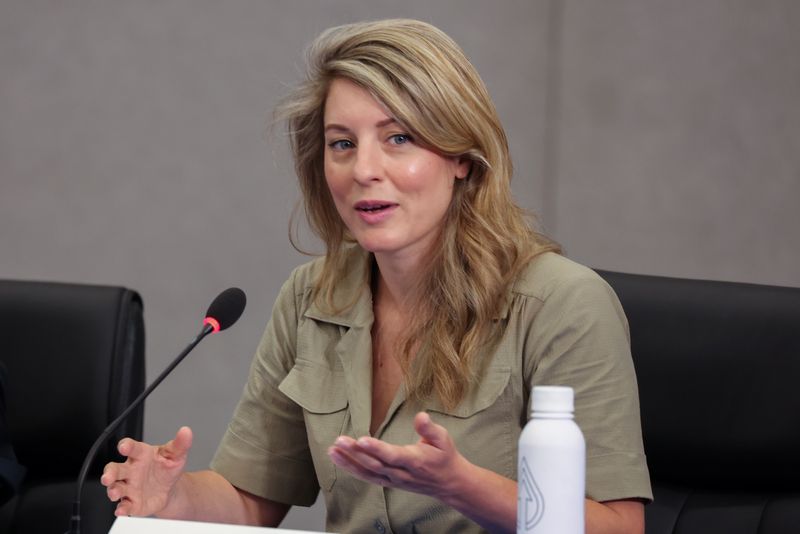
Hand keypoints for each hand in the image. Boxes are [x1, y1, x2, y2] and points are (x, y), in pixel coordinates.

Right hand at [101, 426, 192, 516]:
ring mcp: (129, 487)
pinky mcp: (132, 502)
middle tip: (108, 477)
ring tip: (115, 493)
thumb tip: (186, 431)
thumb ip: (180, 444)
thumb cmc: (166, 468)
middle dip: (110, 473)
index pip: (131, 448)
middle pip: (115, 469)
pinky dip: (122, 508)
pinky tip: (122, 510)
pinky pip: (124, 505)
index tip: (123, 447)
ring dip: (113, 490)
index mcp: (141, 455)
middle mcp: (131, 471)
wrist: (170, 489)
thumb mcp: (176, 455)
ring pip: (116, 487)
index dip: (126, 446)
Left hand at [327, 412, 466, 500]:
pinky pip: (367, 477)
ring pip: (367, 472)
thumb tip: (421, 416)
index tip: (361, 440)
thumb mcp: (443, 439)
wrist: (448, 483)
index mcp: (414, 461)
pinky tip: (339, 459)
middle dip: (356, 452)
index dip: (376, 449)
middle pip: (375, 464)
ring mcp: (393, 480)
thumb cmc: (444, 457)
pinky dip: (352, 469)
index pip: (392, 455)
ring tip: (332, 451)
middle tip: (339, 440)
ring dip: (349, 462)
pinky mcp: (388, 482)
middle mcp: (401, 473)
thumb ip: (429, 429)